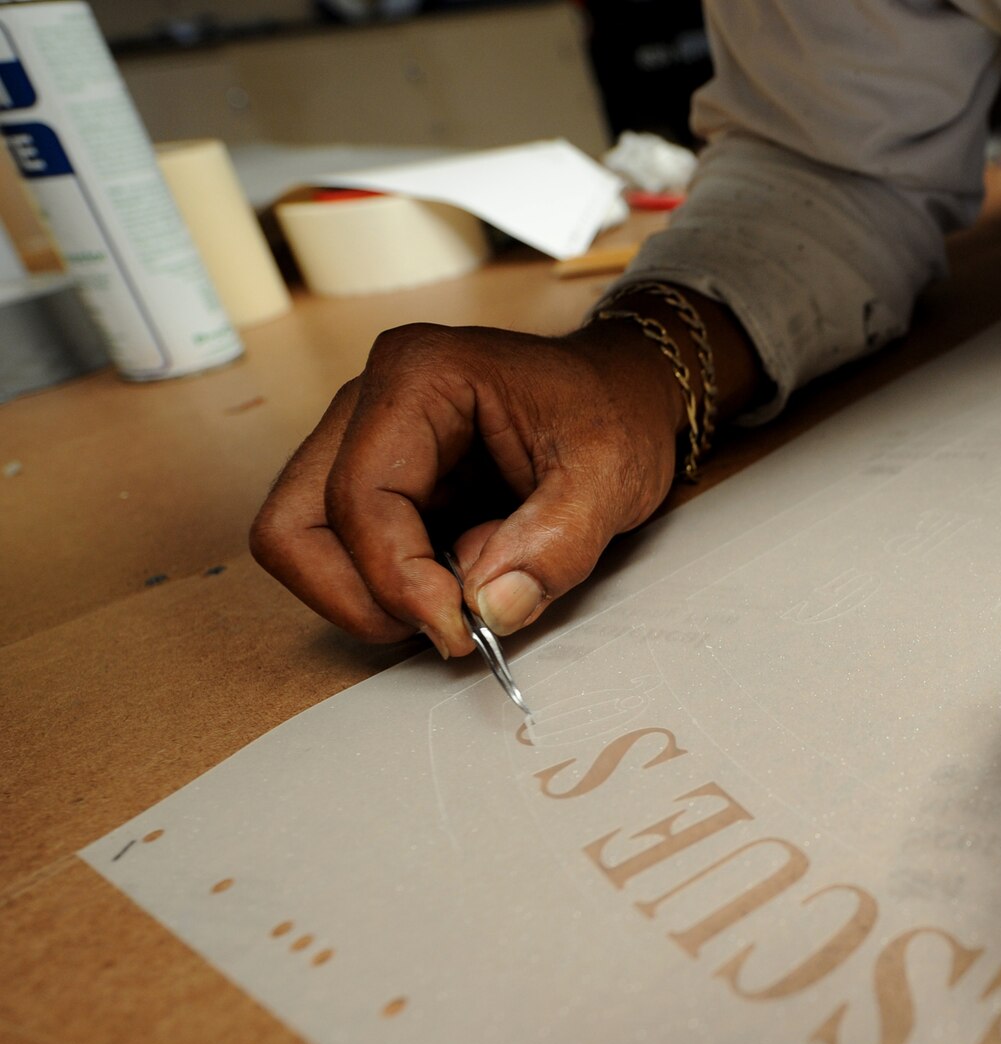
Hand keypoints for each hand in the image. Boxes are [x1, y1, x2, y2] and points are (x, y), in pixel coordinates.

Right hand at [251, 320, 685, 654]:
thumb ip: (557, 543)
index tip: (461, 630)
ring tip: (463, 598)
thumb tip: (491, 609)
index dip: (398, 580)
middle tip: (448, 626)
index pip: (358, 497)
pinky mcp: (375, 485)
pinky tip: (463, 578)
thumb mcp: (612, 475)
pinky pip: (345, 556)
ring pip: (305, 547)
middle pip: (296, 526)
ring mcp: (361, 445)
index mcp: (416, 376)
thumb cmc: (615, 414)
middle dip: (364, 596)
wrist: (624, 396)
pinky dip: (394, 590)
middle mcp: (368, 403)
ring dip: (374, 597)